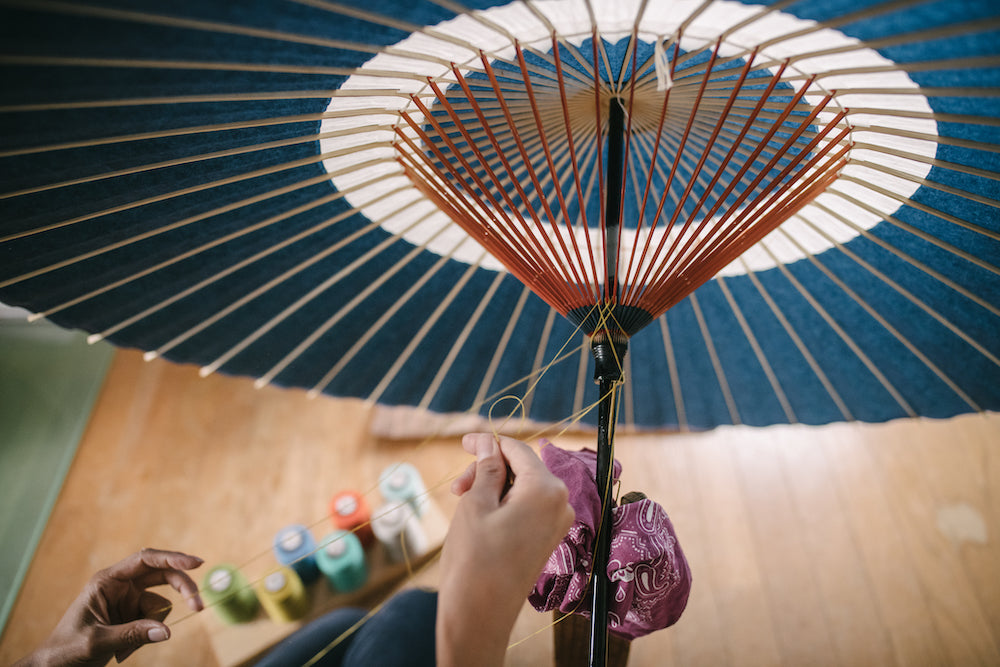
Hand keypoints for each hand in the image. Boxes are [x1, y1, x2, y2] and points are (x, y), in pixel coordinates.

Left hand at [16, 549, 204, 666]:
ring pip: (160, 605)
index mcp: (107, 580)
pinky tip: (122, 653)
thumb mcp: (96, 641)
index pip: (146, 560)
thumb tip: (167, 631)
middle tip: (199, 606)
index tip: (196, 564)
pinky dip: (145, 638)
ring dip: (151, 628)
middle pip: (163, 576)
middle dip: (182, 589)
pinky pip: (154, 623)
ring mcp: (128, 601)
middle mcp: (121, 586)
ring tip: (125, 650)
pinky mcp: (132, 617)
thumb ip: (132, 634)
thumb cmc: (65, 650)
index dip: (173, 558)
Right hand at [437, 434, 574, 666]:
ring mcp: (557, 523)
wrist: (480, 616)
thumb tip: (490, 443)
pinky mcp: (548, 539)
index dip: (488, 443)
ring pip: (524, 487)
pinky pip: (528, 507)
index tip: (463, 442)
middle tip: (456, 487)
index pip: (518, 450)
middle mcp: (560, 503)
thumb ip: (486, 468)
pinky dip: (504, 503)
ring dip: (493, 487)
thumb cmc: (474, 559)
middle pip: (522, 468)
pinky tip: (479, 514)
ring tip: (463, 503)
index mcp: (546, 489)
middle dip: (488, 470)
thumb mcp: (475, 504)